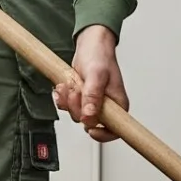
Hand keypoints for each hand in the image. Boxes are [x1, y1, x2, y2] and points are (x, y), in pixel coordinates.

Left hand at [56, 26, 126, 141]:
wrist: (89, 45)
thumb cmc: (99, 56)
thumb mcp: (97, 75)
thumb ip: (93, 96)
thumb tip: (90, 117)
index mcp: (118, 105)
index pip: (116, 130)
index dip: (103, 135)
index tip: (90, 128)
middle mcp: (106, 107)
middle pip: (89, 122)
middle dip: (78, 107)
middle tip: (78, 90)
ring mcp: (92, 104)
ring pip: (76, 115)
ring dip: (69, 100)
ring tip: (73, 84)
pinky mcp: (81, 100)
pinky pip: (68, 107)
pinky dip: (62, 98)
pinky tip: (64, 86)